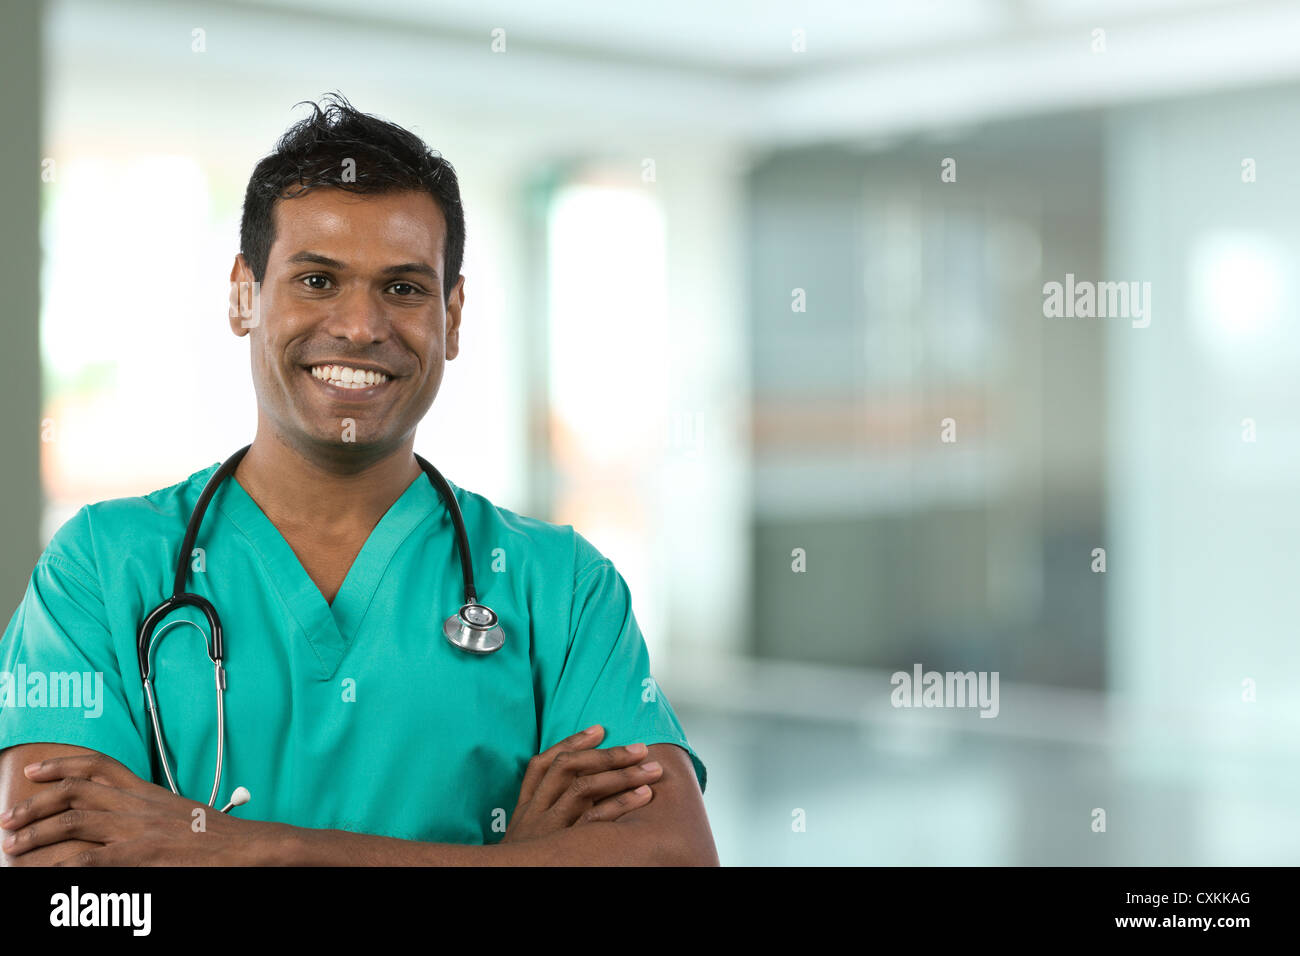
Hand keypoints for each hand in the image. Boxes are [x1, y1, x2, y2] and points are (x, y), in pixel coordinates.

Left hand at [0, 752, 261, 865]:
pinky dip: (61, 867)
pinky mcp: (138, 856)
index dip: (62, 765)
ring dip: (36, 834)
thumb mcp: (178, 813)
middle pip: (75, 793)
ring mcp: (135, 830)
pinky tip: (43, 872)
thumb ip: (147, 811)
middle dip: (35, 804)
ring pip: (73, 823)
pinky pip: (89, 860)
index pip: (98, 766)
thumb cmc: (215, 836)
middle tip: (9, 818)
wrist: (243, 848)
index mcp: (146, 791)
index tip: (35, 771)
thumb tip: (119, 819)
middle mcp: (136, 806)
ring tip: (13, 846)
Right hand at [501, 725, 662, 844]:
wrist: (511, 877)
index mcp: (525, 807)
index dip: (570, 743)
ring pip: (585, 788)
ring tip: (651, 769)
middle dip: (607, 754)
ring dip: (622, 775)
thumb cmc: (528, 857)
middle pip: (568, 768)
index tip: (599, 730)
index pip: (542, 765)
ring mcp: (550, 827)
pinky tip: (643, 795)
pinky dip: (622, 804)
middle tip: (640, 748)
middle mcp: (535, 811)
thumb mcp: (525, 835)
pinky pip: (596, 819)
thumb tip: (580, 786)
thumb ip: (545, 810)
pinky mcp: (566, 845)